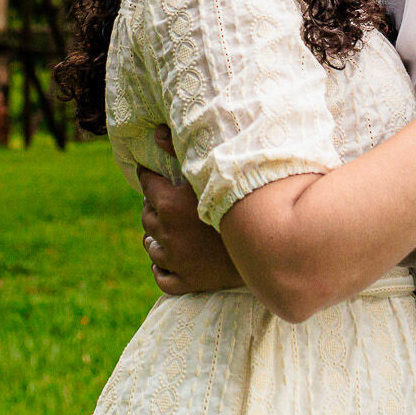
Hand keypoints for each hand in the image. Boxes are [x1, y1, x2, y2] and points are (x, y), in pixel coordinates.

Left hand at [137, 127, 244, 294]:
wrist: (269, 245)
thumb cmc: (240, 202)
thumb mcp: (209, 173)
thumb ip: (181, 150)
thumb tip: (157, 132)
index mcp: (169, 205)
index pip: (147, 184)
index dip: (149, 176)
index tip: (151, 172)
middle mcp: (167, 234)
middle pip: (146, 216)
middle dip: (153, 206)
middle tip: (163, 199)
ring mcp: (176, 261)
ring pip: (151, 247)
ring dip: (155, 237)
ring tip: (166, 230)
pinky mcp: (187, 282)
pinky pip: (162, 277)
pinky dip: (161, 267)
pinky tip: (167, 260)